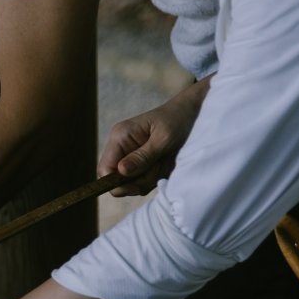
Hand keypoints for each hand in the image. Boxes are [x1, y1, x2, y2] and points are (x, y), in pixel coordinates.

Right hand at [97, 80, 206, 196]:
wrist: (193, 114)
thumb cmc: (178, 120)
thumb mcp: (163, 139)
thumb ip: (142, 157)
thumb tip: (120, 171)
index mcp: (120, 137)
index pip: (104, 170)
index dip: (116, 182)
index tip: (137, 183)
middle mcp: (121, 149)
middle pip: (116, 181)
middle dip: (137, 182)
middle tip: (157, 169)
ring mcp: (130, 158)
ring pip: (130, 185)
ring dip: (149, 180)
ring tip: (164, 163)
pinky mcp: (140, 164)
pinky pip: (141, 183)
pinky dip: (154, 179)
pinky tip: (164, 165)